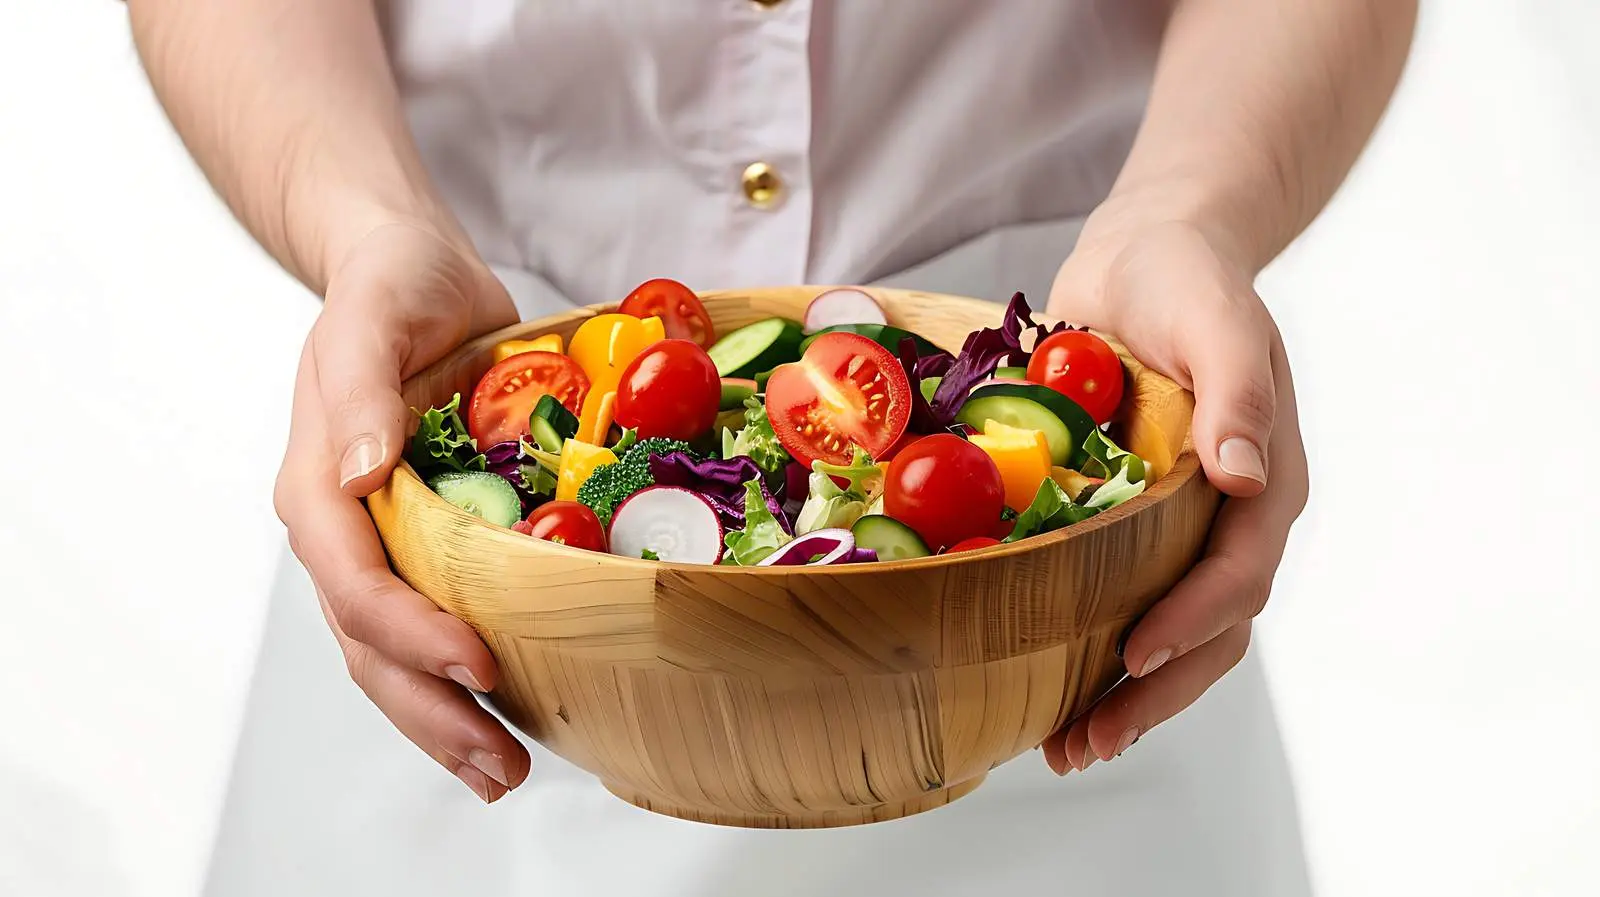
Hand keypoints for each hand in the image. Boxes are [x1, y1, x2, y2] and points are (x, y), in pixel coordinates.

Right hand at [272, 223, 528, 801]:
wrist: (414, 276)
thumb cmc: (393, 286)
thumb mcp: (376, 314)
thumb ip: (360, 388)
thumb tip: (358, 471)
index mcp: (319, 485)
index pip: (355, 581)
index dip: (410, 632)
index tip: (479, 663)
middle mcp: (345, 528)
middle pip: (372, 645)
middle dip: (432, 712)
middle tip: (499, 767)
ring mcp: (385, 544)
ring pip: (398, 655)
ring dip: (448, 719)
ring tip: (506, 773)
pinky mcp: (431, 544)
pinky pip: (439, 623)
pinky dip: (469, 679)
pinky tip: (517, 716)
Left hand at [1039, 213, 1309, 773]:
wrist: (1146, 257)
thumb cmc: (1185, 278)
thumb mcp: (1214, 317)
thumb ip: (1236, 391)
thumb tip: (1246, 477)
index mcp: (1265, 479)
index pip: (1238, 572)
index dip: (1190, 624)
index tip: (1133, 660)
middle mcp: (1229, 516)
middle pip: (1208, 631)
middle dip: (1151, 695)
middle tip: (1084, 744)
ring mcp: (1179, 526)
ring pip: (1164, 631)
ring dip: (1119, 696)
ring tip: (1063, 748)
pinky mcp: (1129, 522)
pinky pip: (1115, 596)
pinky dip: (1082, 645)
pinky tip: (1036, 684)